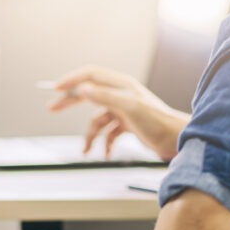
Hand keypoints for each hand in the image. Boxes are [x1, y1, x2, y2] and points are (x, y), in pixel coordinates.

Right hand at [48, 65, 189, 160]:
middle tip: (51, 108)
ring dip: (90, 137)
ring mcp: (124, 110)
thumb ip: (105, 97)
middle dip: (70, 102)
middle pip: (88, 93)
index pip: (91, 75)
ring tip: (87, 152)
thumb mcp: (129, 108)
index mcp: (121, 85)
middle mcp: (121, 95)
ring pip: (97, 120)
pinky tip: (105, 154)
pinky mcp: (128, 125)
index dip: (72, 80)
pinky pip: (108, 133)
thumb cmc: (158, 123)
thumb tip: (83, 89)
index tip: (55, 88)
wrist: (178, 140)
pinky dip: (104, 144)